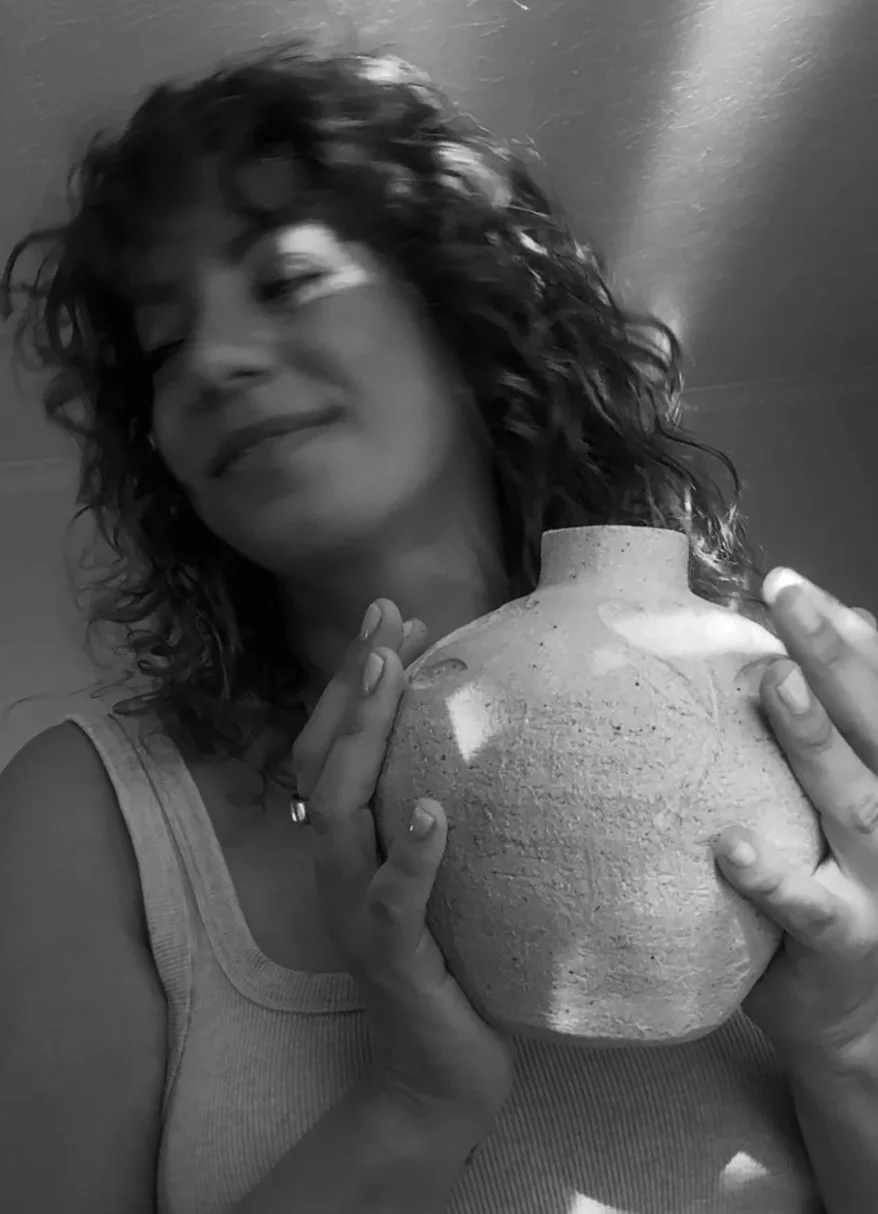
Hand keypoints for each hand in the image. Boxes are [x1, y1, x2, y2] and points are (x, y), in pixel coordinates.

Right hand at [291, 598, 513, 1130]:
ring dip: (360, 739)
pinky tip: (432, 810)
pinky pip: (393, 901)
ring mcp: (356, 912)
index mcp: (352, 845)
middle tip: (384, 620)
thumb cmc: (455, 962)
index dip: (352, 682)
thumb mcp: (448, 875)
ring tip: (385, 676)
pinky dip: (409, 853)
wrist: (438, 1077)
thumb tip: (506, 736)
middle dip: (351, 685)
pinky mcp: (391, 958)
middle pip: (325, 761)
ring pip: (339, 812)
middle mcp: (339, 868)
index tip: (391, 620)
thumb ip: (448, 813)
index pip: (335, 747)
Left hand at [715, 569, 877, 1067]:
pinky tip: (734, 847)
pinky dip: (776, 877)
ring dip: (816, 742)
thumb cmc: (840, 883)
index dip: (851, 636)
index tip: (796, 581)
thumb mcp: (848, 804)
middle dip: (836, 658)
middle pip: (876, 729)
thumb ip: (838, 732)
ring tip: (774, 686)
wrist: (863, 1016)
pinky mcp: (846, 942)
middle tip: (787, 595)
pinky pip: (811, 908)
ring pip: (855, 804)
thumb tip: (824, 627)